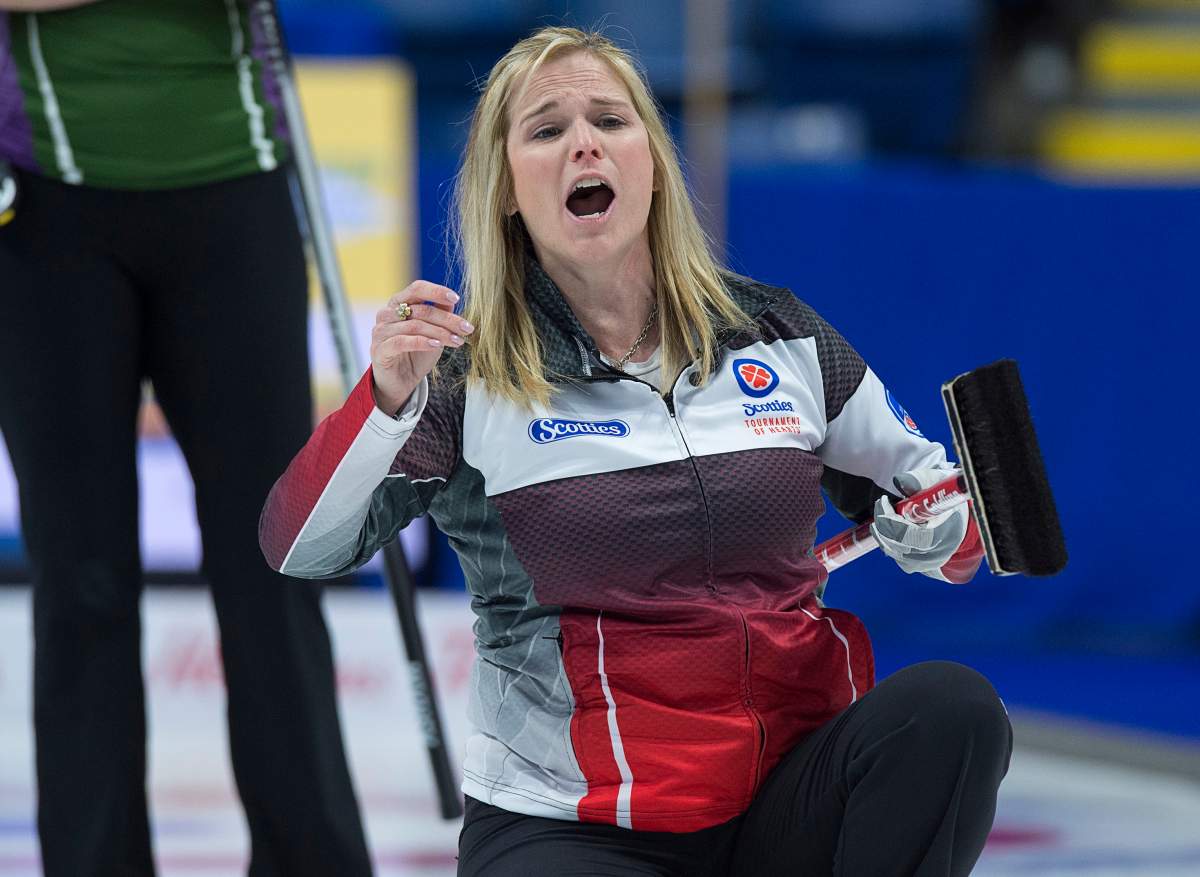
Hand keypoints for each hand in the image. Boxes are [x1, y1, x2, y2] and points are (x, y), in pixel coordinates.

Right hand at [370, 281, 472, 413]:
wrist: (401, 382)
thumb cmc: (416, 354)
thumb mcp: (433, 332)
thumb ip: (439, 314)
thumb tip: (452, 301)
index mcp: (398, 303)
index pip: (417, 289)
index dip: (436, 291)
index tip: (456, 298)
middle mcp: (386, 314)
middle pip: (420, 310)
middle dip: (448, 320)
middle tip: (467, 328)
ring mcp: (381, 332)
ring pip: (414, 326)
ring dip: (440, 333)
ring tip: (457, 341)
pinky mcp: (379, 350)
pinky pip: (401, 342)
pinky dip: (421, 342)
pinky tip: (437, 346)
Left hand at [870, 468, 968, 574]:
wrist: (958, 521)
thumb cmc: (946, 499)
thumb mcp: (937, 484)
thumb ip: (918, 481)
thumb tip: (898, 481)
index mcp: (942, 536)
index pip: (907, 534)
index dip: (890, 517)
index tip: (885, 500)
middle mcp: (932, 555)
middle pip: (894, 541)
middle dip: (884, 520)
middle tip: (883, 503)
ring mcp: (921, 564)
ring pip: (889, 547)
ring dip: (883, 527)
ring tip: (887, 510)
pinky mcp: (911, 566)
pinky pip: (890, 551)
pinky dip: (886, 536)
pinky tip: (891, 524)